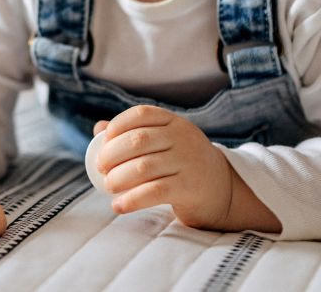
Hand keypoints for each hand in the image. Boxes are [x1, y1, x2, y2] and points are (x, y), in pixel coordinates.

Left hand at [93, 105, 279, 231]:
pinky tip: (118, 206)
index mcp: (174, 123)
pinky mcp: (189, 188)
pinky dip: (131, 200)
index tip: (104, 141)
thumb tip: (98, 129)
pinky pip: (154, 192)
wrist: (222, 189)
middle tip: (100, 169)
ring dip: (118, 178)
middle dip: (111, 154)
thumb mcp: (166, 143)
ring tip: (108, 187)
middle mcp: (183, 138)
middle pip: (138, 140)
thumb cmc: (183, 163)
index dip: (118, 125)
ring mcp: (188, 162)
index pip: (142, 114)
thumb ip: (134, 134)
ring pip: (144, 167)